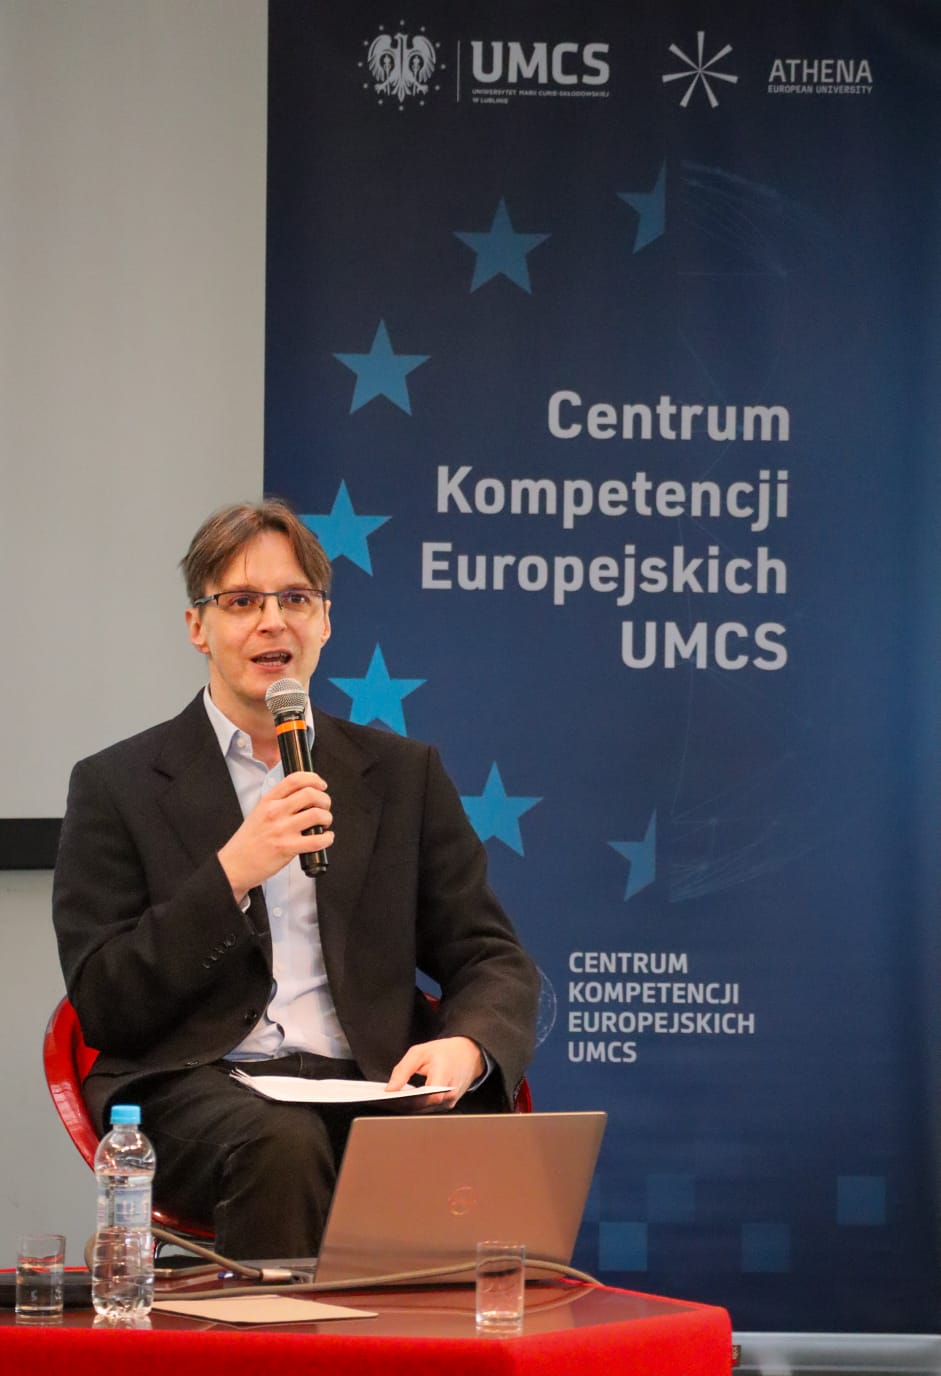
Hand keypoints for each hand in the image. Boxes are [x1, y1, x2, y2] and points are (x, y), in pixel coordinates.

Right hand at [217, 771, 333, 900]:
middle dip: (325, 799)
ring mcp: (281, 830)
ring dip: (327, 818)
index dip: (313, 779)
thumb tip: (304, 797)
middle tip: (324, 807)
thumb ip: (278, 802)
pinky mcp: (287, 848)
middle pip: (310, 794)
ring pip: (316, 815)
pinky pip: (316, 840)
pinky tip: (326, 838)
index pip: (294, 779)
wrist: (235, 864)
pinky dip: (327, 838)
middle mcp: (275, 812)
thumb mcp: (259, 812)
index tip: (321, 785)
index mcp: (268, 801)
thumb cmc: (248, 841)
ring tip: (324, 823)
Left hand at [385, 1036, 484, 1109]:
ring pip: (423, 1110)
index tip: (389, 1097)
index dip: (407, 1099)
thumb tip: (390, 1088)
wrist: (469, 1055)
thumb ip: (403, 1069)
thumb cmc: (445, 1052)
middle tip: (383, 1099)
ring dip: (407, 1106)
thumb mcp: (420, 1052)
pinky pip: (428, 1109)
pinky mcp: (446, 1106)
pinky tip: (402, 1101)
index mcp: (445, 1076)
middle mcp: (449, 1094)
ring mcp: (449, 1102)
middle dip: (401, 1104)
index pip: (426, 1096)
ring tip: (389, 1100)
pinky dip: (415, 1105)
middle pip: (422, 1106)